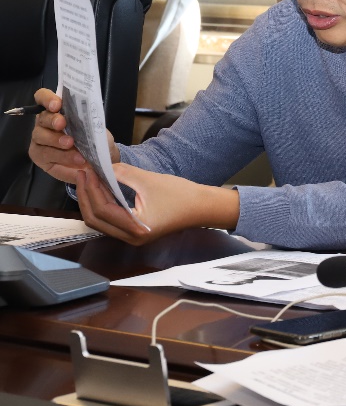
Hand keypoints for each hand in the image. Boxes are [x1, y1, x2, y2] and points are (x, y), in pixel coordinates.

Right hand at [27, 88, 118, 182]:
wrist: (98, 158)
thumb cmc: (93, 137)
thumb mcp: (95, 126)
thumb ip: (88, 119)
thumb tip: (88, 118)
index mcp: (55, 110)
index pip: (43, 97)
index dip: (47, 99)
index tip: (57, 105)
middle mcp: (44, 123)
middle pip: (42, 118)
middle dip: (52, 120)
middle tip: (62, 124)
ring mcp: (39, 140)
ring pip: (41, 138)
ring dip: (57, 142)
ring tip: (73, 147)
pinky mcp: (40, 157)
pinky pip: (46, 156)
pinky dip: (63, 160)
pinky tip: (77, 162)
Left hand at [76, 163, 239, 245]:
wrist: (201, 207)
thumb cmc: (181, 195)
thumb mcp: (149, 180)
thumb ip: (122, 174)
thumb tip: (101, 167)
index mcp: (135, 228)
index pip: (102, 209)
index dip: (91, 189)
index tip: (88, 171)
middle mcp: (130, 237)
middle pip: (94, 219)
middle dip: (86, 196)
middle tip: (84, 174)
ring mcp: (131, 237)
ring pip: (99, 222)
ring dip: (91, 200)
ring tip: (90, 180)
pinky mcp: (133, 232)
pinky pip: (108, 220)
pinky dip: (102, 205)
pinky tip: (101, 189)